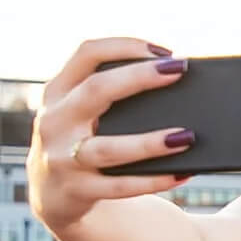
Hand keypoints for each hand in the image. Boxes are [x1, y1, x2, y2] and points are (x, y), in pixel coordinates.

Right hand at [27, 39, 192, 233]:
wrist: (54, 195)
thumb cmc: (84, 139)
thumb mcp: (83, 111)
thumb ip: (113, 94)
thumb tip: (177, 80)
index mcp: (59, 92)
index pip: (87, 53)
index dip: (125, 46)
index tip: (165, 50)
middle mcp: (55, 121)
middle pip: (96, 90)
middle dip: (139, 77)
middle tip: (180, 70)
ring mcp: (62, 158)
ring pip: (108, 148)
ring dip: (149, 143)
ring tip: (187, 136)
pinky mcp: (77, 191)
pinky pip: (120, 186)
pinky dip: (154, 180)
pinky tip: (183, 173)